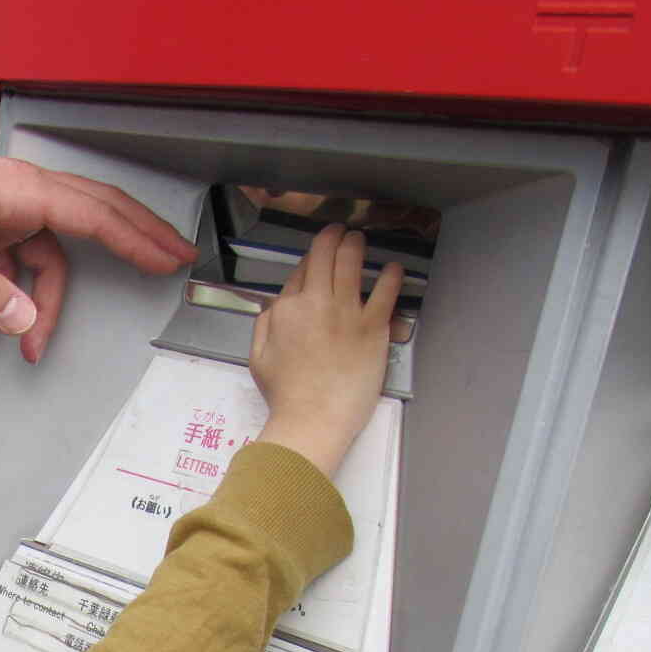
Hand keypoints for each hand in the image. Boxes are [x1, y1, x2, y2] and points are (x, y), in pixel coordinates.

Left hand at [0, 128, 195, 364]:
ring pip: (50, 255)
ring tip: (33, 346)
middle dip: (133, 243)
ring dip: (47, 301)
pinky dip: (17, 295)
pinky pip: (18, 263)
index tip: (170, 256)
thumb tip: (23, 320)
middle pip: (93, 218)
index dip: (137, 236)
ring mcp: (4, 210)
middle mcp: (19, 194)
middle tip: (171, 264)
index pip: (94, 213)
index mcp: (17, 190)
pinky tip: (3, 326)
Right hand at [250, 225, 402, 478]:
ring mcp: (346, 313)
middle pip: (325, 255)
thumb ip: (265, 326)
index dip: (311, 258)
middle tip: (342, 231)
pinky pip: (385, 290)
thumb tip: (276, 307)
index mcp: (286, 309)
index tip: (319, 254)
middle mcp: (316, 302)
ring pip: (352, 262)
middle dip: (334, 236)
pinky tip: (393, 268)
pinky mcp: (373, 327)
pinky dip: (390, 274)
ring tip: (360, 239)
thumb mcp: (258, 358)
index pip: (301, 270)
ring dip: (357, 244)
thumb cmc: (285, 396)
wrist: (312, 420)